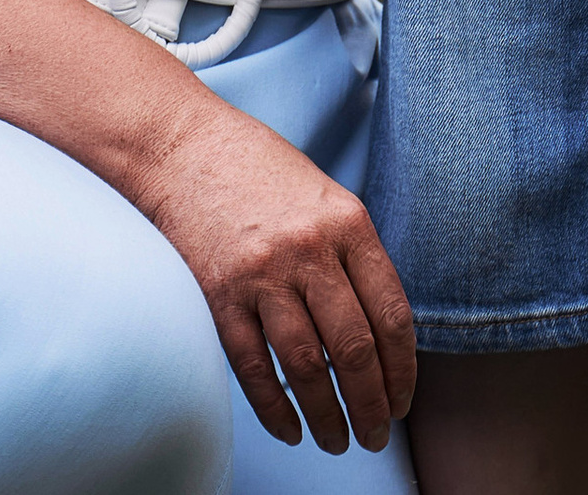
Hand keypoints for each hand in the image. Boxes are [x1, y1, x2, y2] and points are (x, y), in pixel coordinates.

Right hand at [134, 87, 415, 452]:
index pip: (391, 313)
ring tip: (337, 441)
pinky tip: (290, 429)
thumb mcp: (326, 198)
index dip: (402, 369)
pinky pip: (254, 367)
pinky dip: (275, 408)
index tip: (402, 401)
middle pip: (354, 348)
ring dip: (327, 416)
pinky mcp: (220, 294)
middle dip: (371, 405)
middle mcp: (309, 250)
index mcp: (348, 223)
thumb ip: (354, 255)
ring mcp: (262, 273)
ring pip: (307, 366)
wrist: (185, 146)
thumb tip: (380, 334)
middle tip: (375, 435)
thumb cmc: (262, 172)